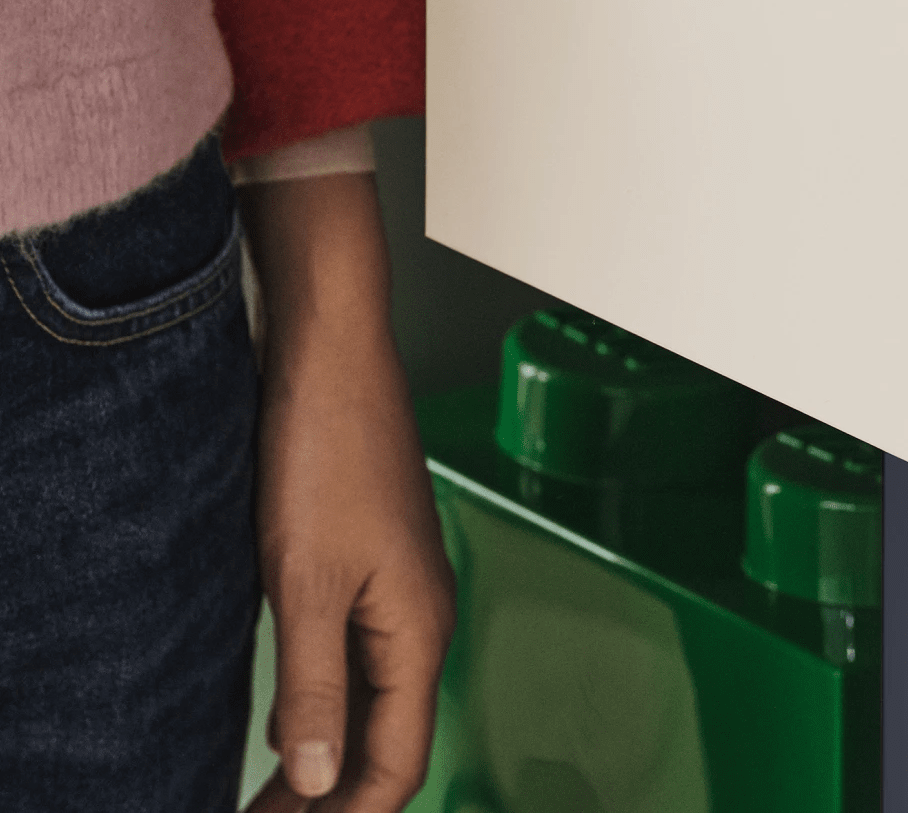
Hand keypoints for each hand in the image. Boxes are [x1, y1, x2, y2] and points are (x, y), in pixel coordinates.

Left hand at [240, 173, 455, 812]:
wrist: (332, 357)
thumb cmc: (331, 449)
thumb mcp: (306, 582)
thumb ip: (316, 686)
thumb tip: (317, 776)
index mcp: (419, 627)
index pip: (398, 760)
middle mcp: (421, 615)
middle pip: (388, 739)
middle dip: (331, 796)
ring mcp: (399, 590)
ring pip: (371, 701)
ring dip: (323, 756)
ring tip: (267, 797)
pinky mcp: (372, 566)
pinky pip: (357, 660)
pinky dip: (322, 705)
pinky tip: (286, 718)